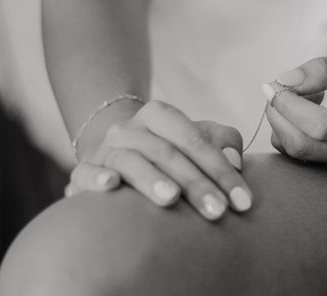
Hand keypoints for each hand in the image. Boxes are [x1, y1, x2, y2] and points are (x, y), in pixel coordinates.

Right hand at [64, 100, 252, 219]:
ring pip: (130, 160)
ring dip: (151, 179)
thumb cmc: (170, 152)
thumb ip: (224, 142)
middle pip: (167, 153)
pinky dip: (96, 178)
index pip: (195, 139)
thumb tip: (235, 160)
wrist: (117, 156)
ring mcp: (105, 149)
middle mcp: (131, 128)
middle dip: (196, 184)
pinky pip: (85, 172)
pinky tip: (111, 186)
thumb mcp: (199, 140)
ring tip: (171, 198)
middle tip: (218, 212)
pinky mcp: (83, 171)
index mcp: (160, 115)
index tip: (243, 202)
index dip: (222, 171)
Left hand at [263, 57, 326, 166]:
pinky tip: (302, 111)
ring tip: (297, 96)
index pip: (322, 126)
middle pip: (303, 145)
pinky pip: (300, 155)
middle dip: (278, 115)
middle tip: (275, 88)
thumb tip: (286, 80)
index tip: (276, 84)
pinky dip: (288, 131)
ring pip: (297, 153)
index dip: (291, 105)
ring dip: (281, 122)